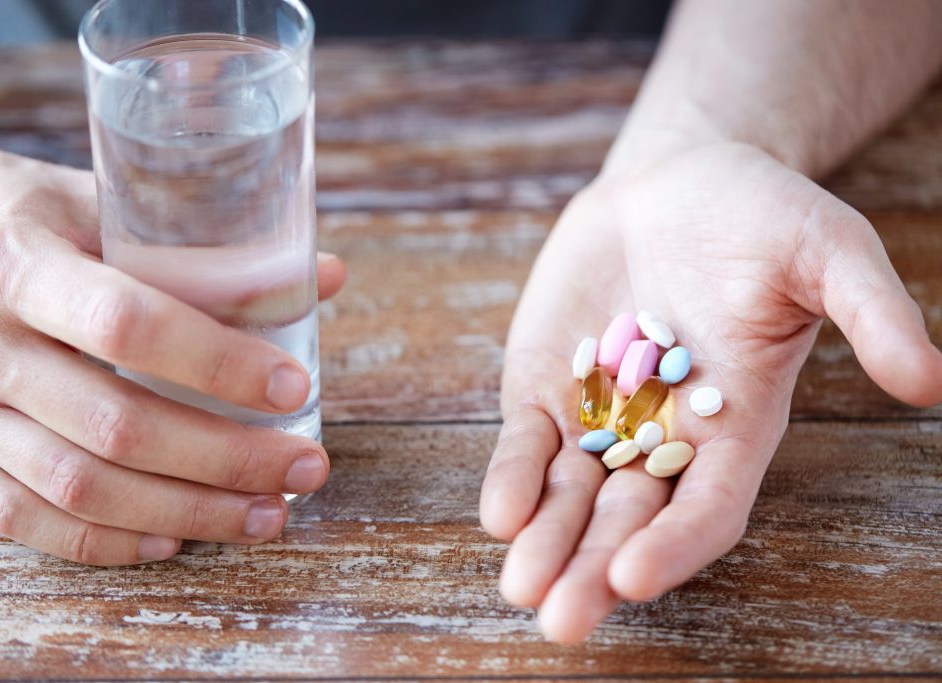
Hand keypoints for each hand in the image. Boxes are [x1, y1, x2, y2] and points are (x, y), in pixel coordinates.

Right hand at [0, 141, 345, 565]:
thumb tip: (322, 277)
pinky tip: (172, 538)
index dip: (220, 364)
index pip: (130, 327)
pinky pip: (23, 520)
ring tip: (267, 513)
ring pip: (80, 488)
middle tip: (306, 467)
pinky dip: (105, 541)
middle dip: (228, 459)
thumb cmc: (3, 215)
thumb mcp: (85, 201)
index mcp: (15, 264)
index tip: (294, 387)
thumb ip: (194, 246)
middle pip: (117, 426)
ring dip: (187, 512)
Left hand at [479, 141, 941, 640]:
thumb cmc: (765, 216)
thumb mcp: (828, 251)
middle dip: (593, 568)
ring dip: (546, 541)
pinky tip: (499, 515)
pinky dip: (512, 476)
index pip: (709, 505)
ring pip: (570, 493)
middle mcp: (665, 435)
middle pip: (629, 519)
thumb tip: (932, 382)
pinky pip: (527, 441)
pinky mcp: (549, 382)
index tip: (634, 576)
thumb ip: (871, 313)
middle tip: (561, 622)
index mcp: (737, 425)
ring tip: (519, 587)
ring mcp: (600, 413)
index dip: (675, 544)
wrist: (680, 181)